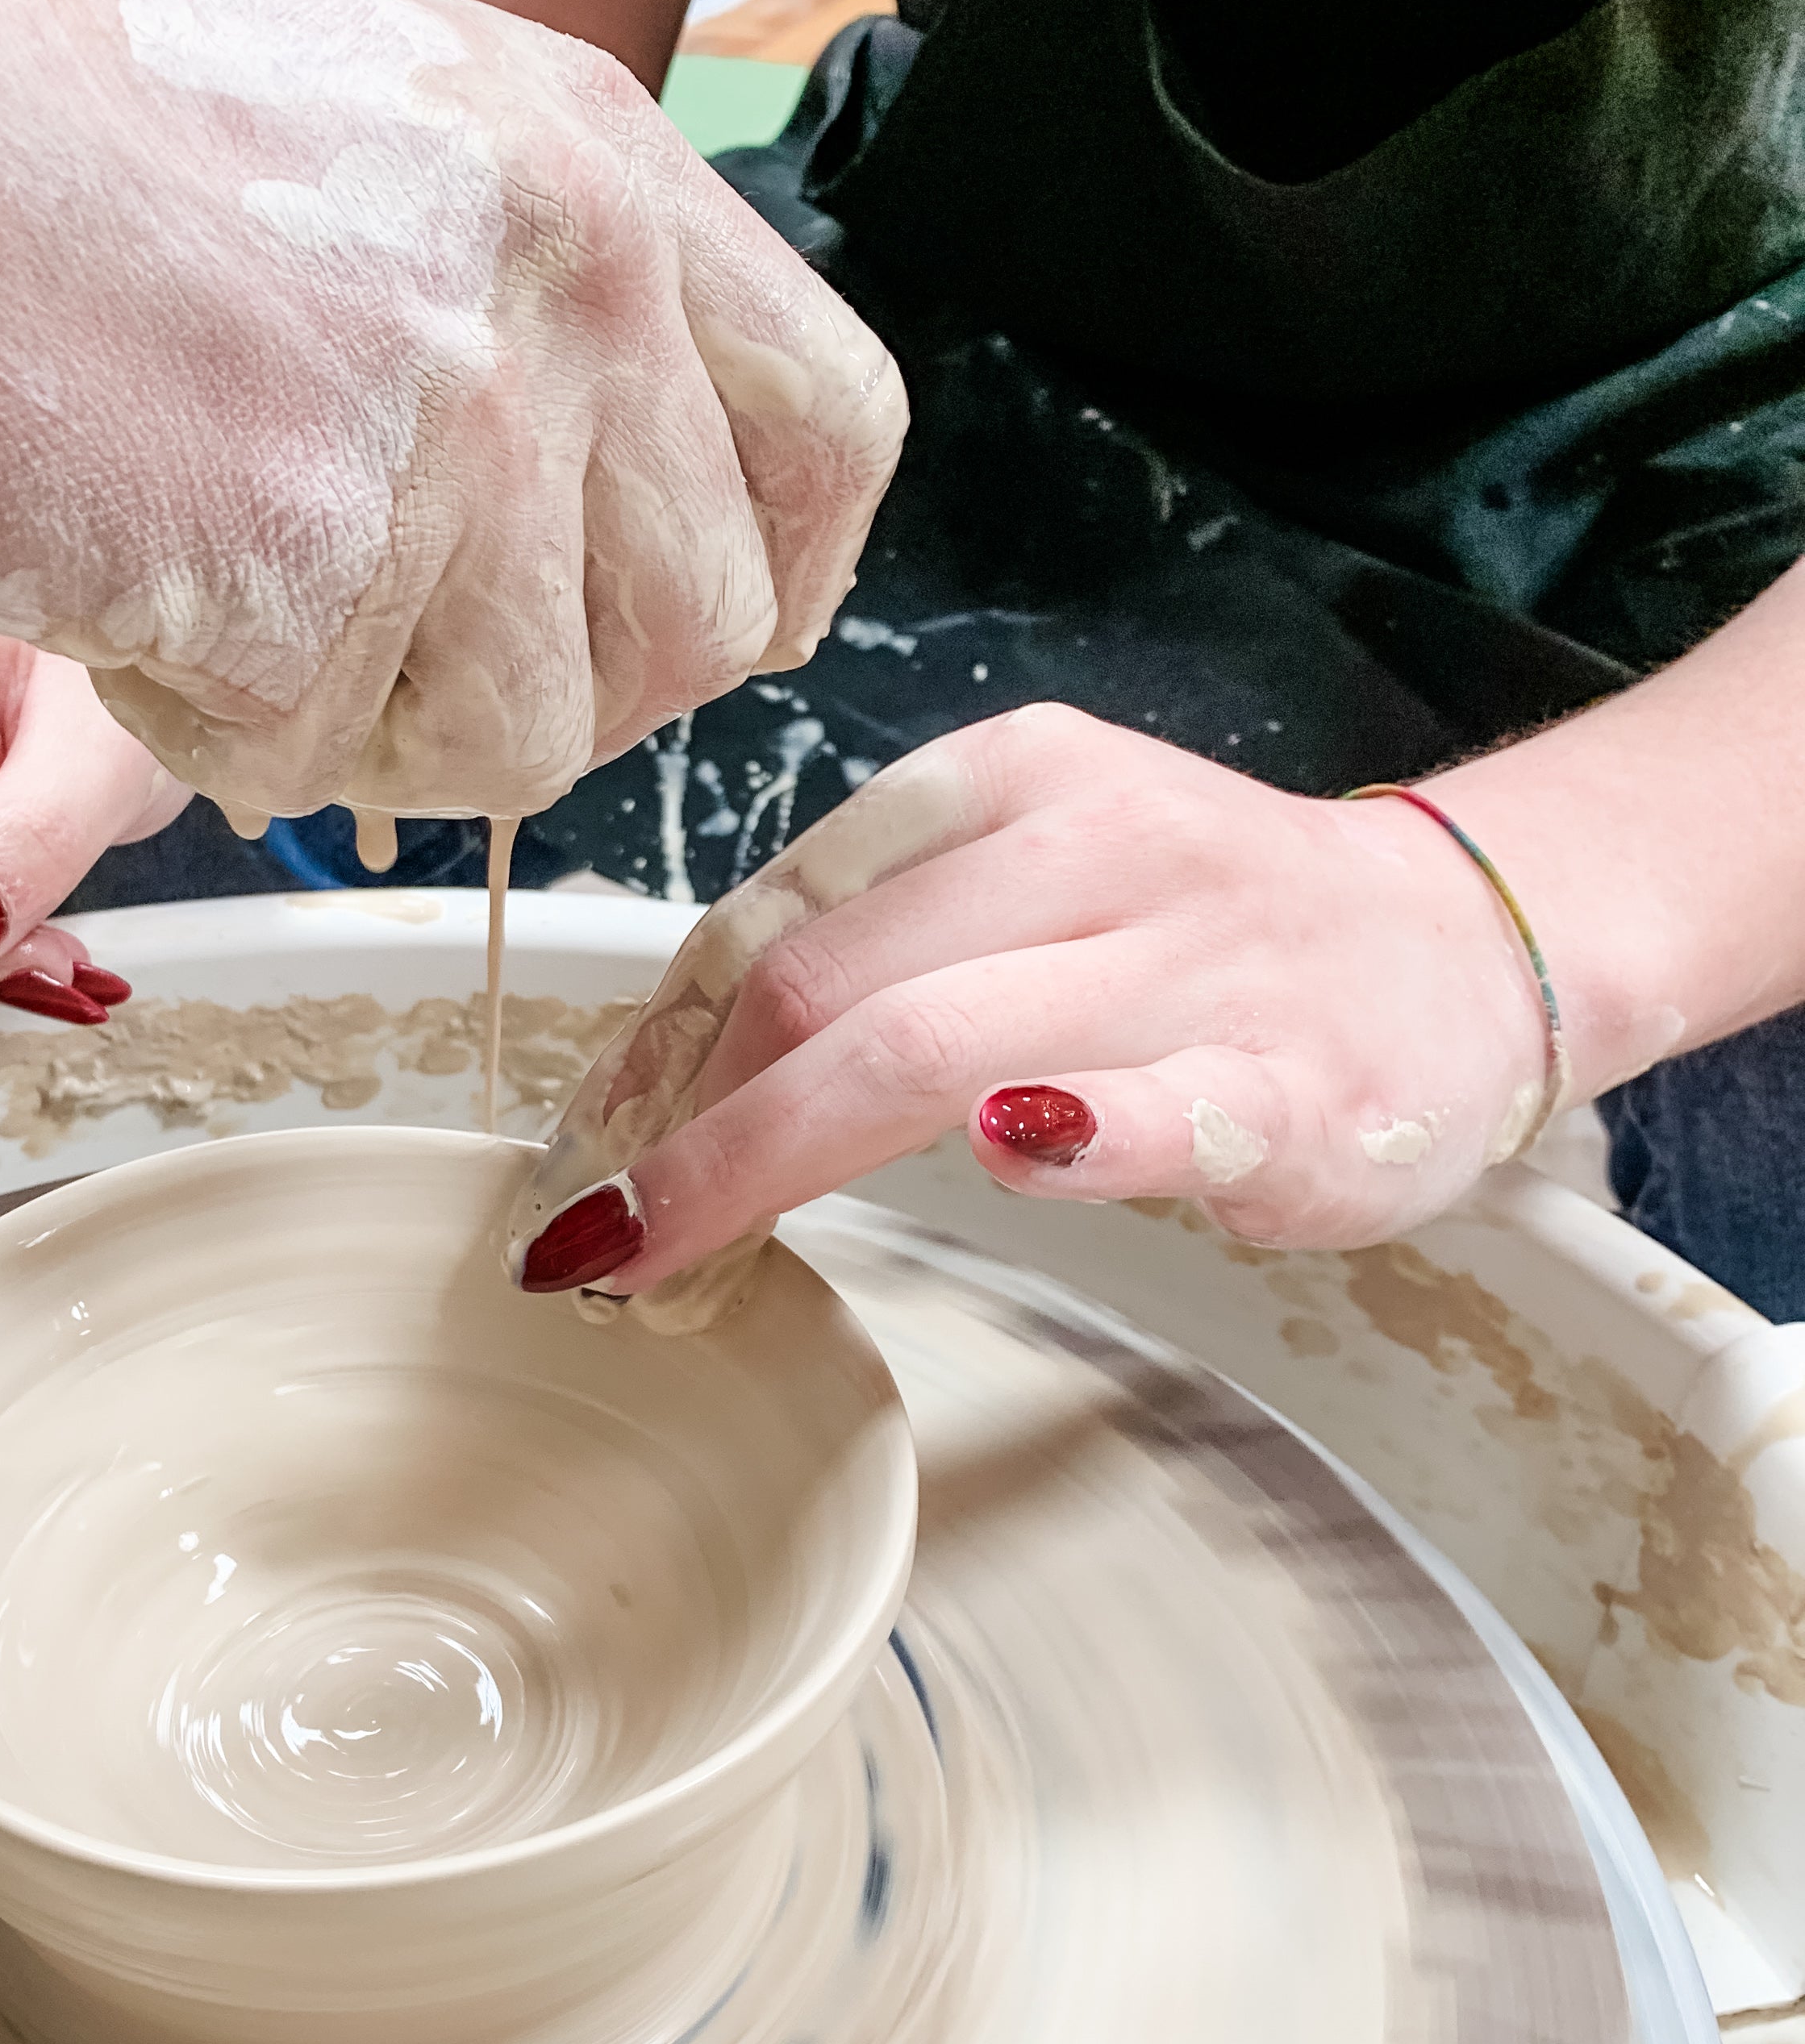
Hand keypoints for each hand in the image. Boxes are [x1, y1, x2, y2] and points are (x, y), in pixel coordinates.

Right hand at [0, 0, 902, 829]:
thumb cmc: (31, 109)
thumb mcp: (379, 130)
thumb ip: (533, 302)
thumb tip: (607, 507)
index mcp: (606, 171)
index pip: (836, 444)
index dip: (759, 570)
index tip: (646, 617)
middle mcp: (570, 296)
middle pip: (692, 637)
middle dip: (541, 682)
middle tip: (368, 628)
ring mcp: (447, 440)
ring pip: (522, 744)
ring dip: (371, 725)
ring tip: (211, 581)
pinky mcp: (298, 580)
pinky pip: (311, 766)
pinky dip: (204, 724)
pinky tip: (107, 574)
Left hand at [508, 705, 1557, 1318]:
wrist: (1463, 953)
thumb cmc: (1204, 936)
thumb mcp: (1030, 886)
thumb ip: (874, 947)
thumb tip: (662, 1070)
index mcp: (1004, 784)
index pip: (776, 916)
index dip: (649, 1049)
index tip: (580, 1156)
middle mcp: (1088, 850)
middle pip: (823, 983)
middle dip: (677, 1125)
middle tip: (593, 1248)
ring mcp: (1194, 967)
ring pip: (939, 1041)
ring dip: (770, 1155)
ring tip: (665, 1259)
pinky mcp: (1294, 1086)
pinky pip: (1171, 1108)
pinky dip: (1082, 1131)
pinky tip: (1007, 1153)